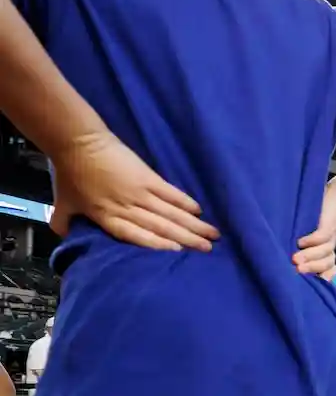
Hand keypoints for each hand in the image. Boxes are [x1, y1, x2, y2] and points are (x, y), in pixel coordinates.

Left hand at [48, 130, 218, 251]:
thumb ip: (65, 221)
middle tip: (209, 249)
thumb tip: (62, 235)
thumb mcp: (63, 202)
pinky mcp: (147, 177)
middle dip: (187, 239)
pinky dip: (185, 202)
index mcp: (107, 217)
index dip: (158, 245)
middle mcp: (127, 208)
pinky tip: (199, 211)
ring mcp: (140, 192)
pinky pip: (170, 193)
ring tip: (212, 234)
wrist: (77, 142)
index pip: (137, 236)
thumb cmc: (70, 173)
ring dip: (193, 225)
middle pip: (162, 227)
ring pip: (171, 213)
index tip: (178, 253)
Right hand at [294, 187, 335, 279]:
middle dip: (312, 268)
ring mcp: (329, 238)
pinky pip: (322, 237)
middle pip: (326, 265)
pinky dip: (312, 240)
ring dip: (310, 256)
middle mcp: (328, 249)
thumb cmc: (313, 220)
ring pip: (325, 252)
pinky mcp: (328, 226)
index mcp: (324, 256)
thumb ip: (297, 250)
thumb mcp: (304, 237)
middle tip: (296, 270)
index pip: (327, 273)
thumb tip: (282, 264)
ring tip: (295, 259)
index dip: (321, 278)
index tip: (308, 283)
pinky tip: (301, 242)